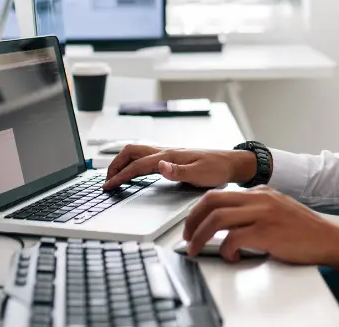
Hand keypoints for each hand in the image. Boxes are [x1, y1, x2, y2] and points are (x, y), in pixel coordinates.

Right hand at [102, 145, 255, 190]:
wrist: (232, 163)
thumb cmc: (218, 169)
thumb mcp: (200, 174)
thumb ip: (179, 172)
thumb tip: (159, 166)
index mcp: (170, 156)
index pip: (138, 165)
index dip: (121, 176)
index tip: (108, 186)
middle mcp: (166, 151)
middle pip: (131, 151)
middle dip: (115, 164)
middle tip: (107, 180)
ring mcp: (168, 153)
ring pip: (137, 151)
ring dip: (122, 161)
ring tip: (114, 175)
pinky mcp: (172, 157)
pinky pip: (145, 156)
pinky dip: (133, 162)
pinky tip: (133, 171)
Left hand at [182, 186, 338, 263]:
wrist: (330, 239)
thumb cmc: (306, 230)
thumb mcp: (277, 210)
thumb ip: (255, 210)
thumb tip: (228, 224)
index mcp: (260, 192)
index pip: (219, 195)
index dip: (199, 211)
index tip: (192, 224)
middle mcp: (259, 198)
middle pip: (212, 201)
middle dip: (192, 220)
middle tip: (187, 237)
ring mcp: (263, 214)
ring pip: (217, 218)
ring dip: (200, 236)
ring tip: (196, 249)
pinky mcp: (267, 232)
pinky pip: (233, 239)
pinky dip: (225, 250)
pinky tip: (231, 257)